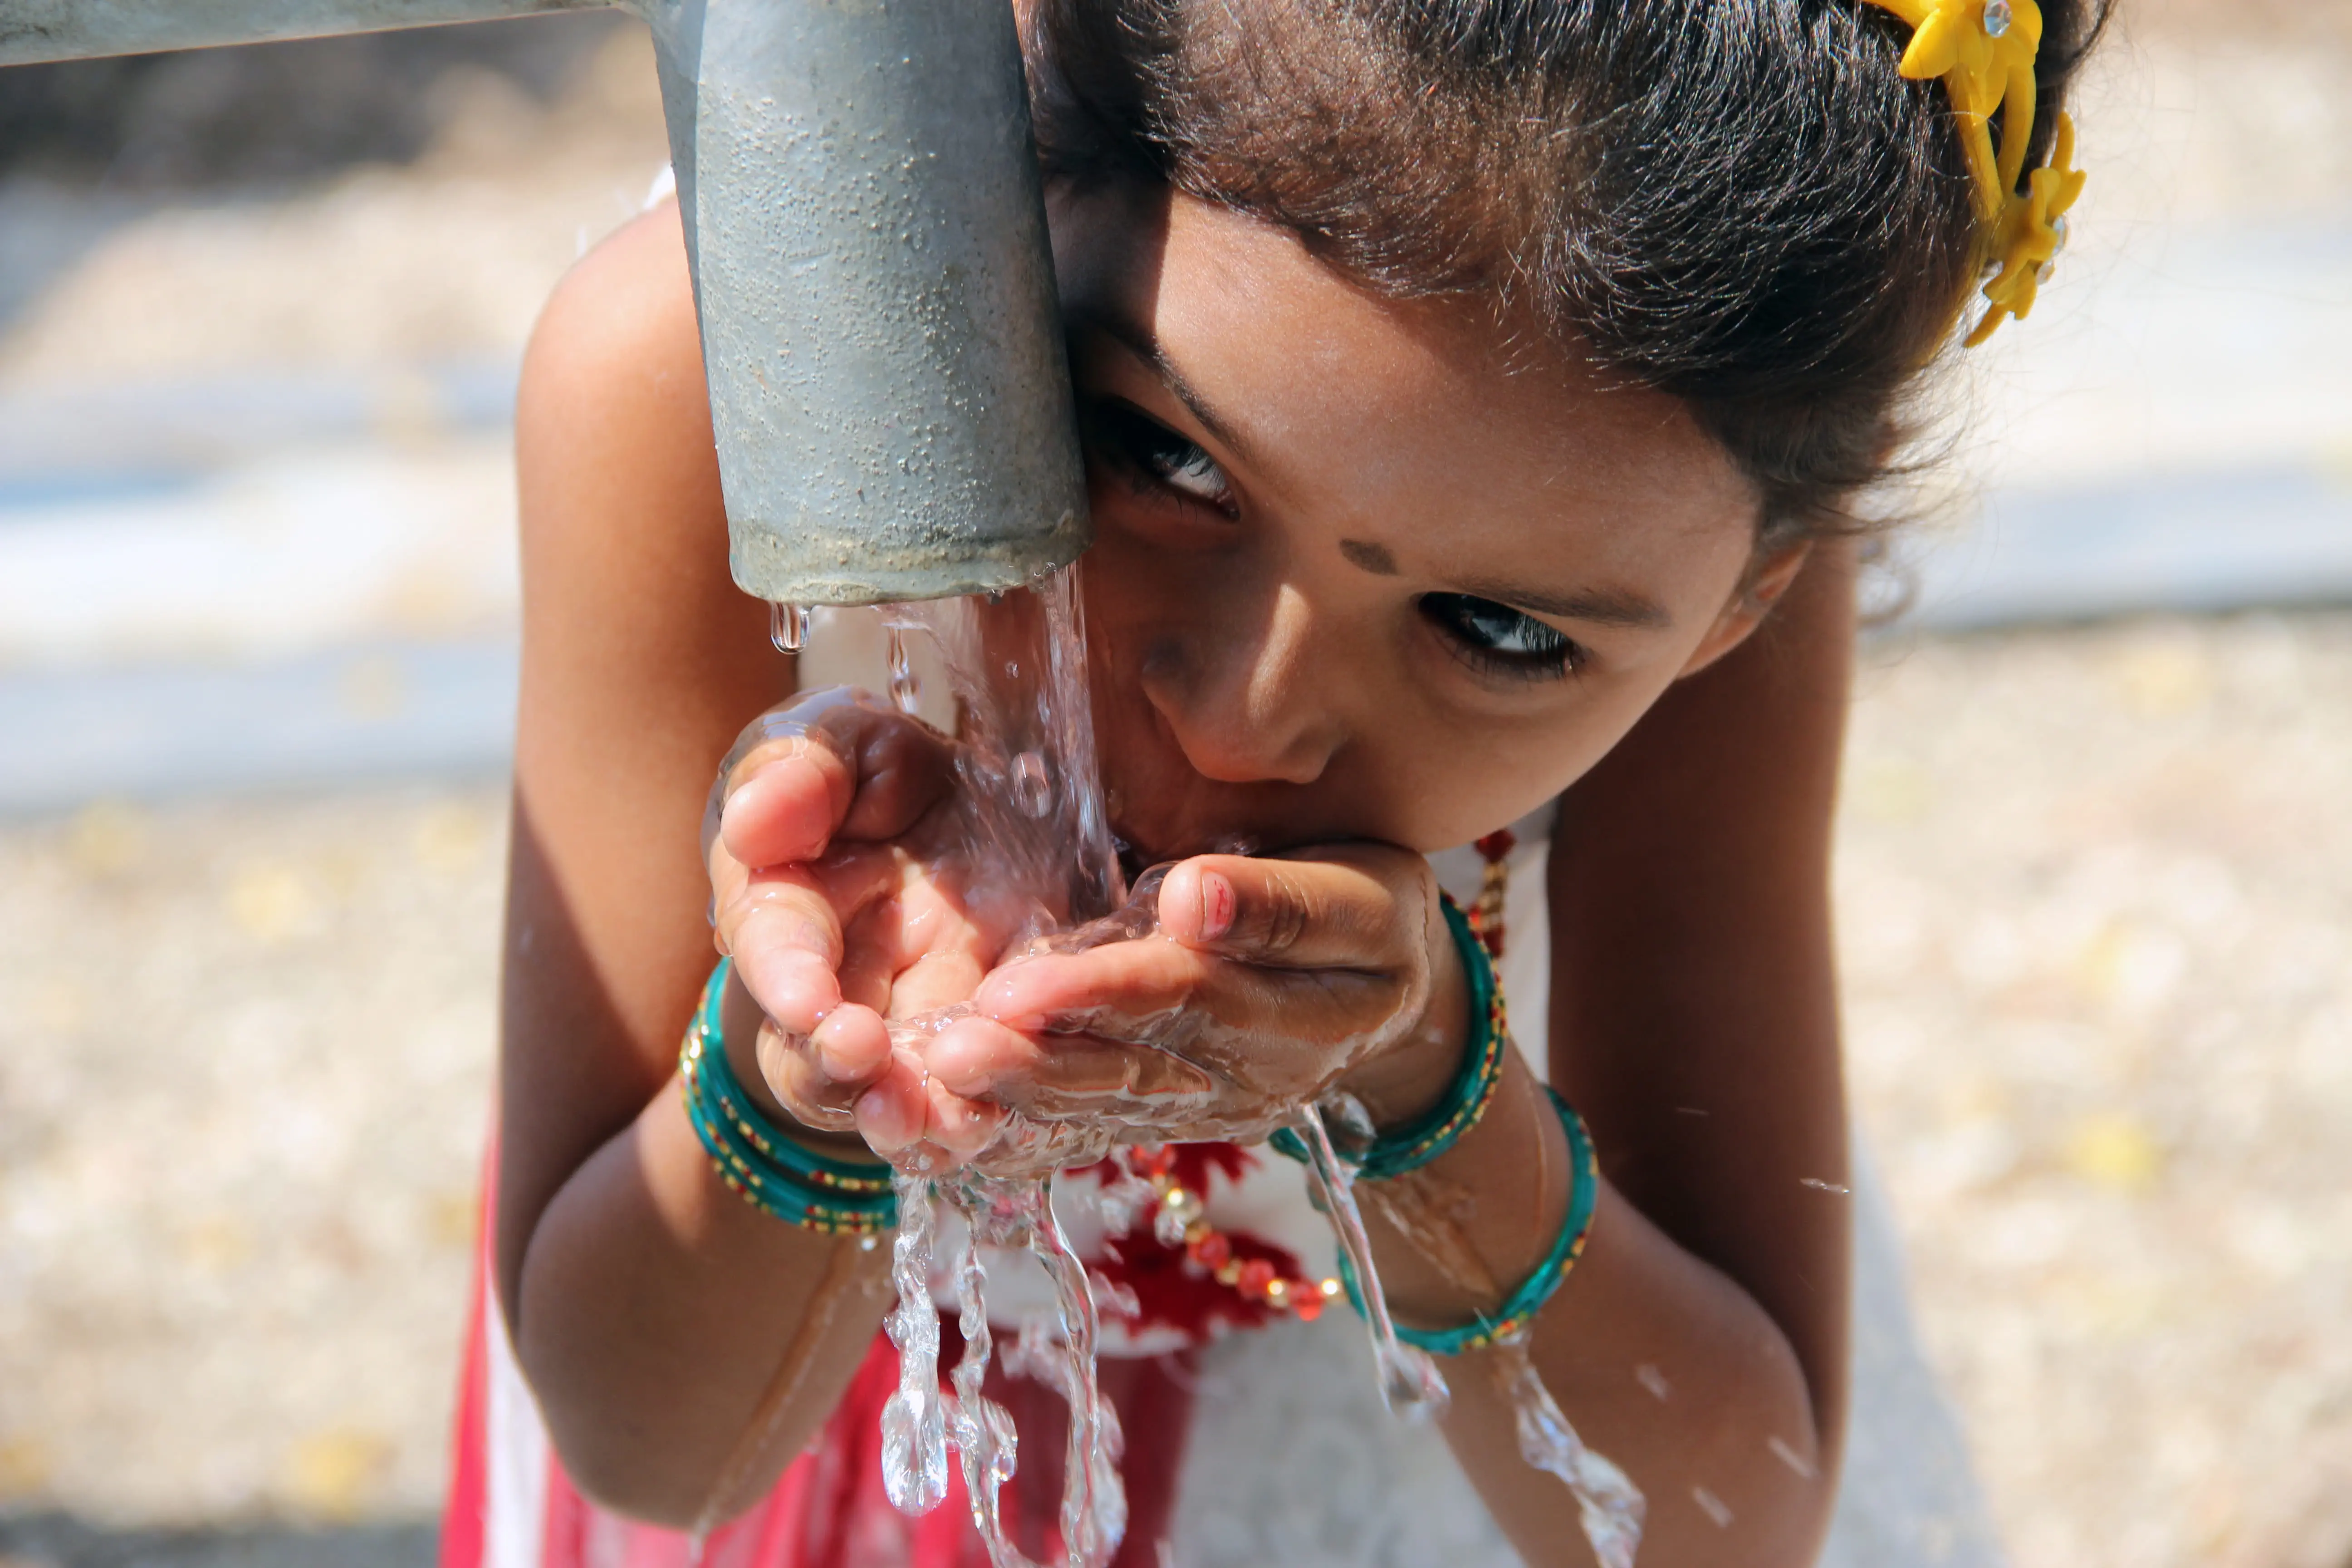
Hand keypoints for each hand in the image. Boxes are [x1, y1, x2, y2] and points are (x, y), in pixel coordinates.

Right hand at [704, 689, 1047, 1159]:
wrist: (987, 799)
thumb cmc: (884, 771)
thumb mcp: (847, 744)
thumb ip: (801, 774)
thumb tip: (751, 826)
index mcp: (790, 909)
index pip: (776, 949)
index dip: (790, 983)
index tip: (815, 1007)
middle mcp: (846, 987)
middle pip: (822, 1056)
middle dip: (841, 1074)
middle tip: (873, 1076)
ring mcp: (920, 1022)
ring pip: (902, 1093)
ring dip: (920, 1116)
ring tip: (952, 1123)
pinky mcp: (997, 1037)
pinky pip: (987, 1092)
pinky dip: (993, 1111)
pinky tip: (1004, 1119)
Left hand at [920, 844, 1470, 1165]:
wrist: (1385, 985)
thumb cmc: (1371, 914)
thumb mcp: (1365, 898)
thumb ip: (1283, 904)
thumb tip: (1192, 901)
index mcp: (1303, 1021)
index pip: (1192, 1000)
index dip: (1105, 994)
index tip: (1021, 987)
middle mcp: (1242, 1084)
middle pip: (1128, 1069)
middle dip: (1035, 1062)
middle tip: (948, 1054)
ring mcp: (1199, 1113)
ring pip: (1097, 1106)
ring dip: (1013, 1096)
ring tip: (935, 1077)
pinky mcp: (1162, 1117)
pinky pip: (1085, 1126)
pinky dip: (1017, 1127)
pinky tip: (949, 1122)